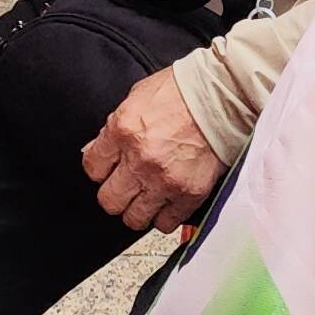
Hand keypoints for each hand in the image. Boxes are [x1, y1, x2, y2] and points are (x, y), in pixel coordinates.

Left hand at [79, 66, 226, 232]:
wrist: (222, 95)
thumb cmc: (183, 90)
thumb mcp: (137, 97)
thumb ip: (116, 126)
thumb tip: (100, 148)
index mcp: (123, 131)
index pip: (93, 168)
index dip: (101, 169)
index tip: (109, 169)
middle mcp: (140, 160)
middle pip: (109, 200)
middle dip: (115, 194)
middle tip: (126, 186)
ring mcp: (164, 180)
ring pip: (134, 218)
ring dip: (139, 209)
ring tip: (148, 197)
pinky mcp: (189, 193)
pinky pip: (166, 223)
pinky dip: (165, 216)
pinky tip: (168, 202)